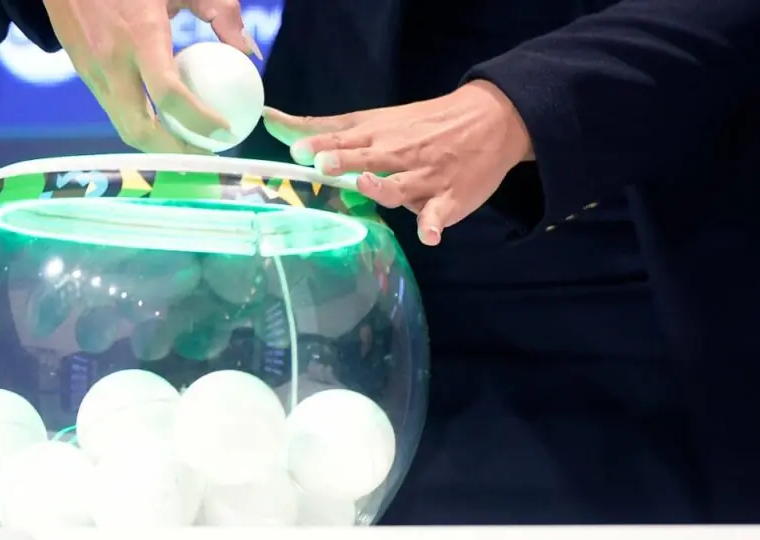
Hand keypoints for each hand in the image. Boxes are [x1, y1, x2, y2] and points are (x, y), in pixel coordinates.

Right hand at [42, 0, 260, 152]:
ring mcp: (92, 70)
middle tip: (207, 153)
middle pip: (140, 128)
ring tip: (190, 145)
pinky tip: (166, 123)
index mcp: (140, 35)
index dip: (200, 121)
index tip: (226, 131)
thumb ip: (222, 12)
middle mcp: (112, 60)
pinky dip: (142, 124)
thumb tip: (249, 52)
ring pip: (124, 126)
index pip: (169, 95)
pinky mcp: (84, 74)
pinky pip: (116, 111)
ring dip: (158, 145)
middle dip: (175, 152)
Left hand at [263, 81, 531, 245]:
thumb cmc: (420, 125)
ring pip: (399, 185)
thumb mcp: (374, 120)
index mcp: (377, 134)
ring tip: (366, 184)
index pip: (343, 137)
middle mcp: (397, 154)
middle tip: (324, 163)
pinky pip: (439, 214)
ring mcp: (423, 177)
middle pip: (367, 157)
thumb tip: (270, 122)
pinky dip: (433, 224)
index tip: (296, 149)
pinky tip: (429, 234)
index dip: (319, 143)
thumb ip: (324, 129)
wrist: (488, 120)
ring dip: (383, 187)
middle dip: (345, 160)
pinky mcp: (447, 199)